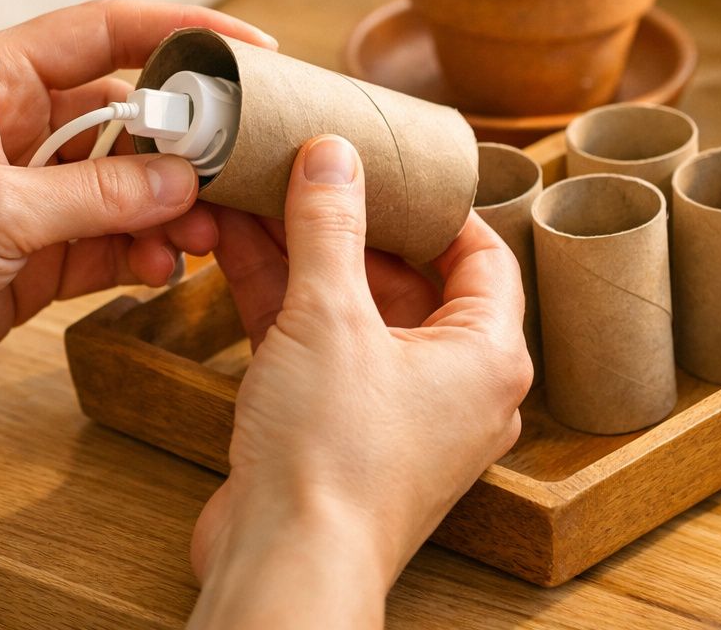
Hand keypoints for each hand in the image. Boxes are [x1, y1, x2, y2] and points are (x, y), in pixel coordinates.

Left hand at [0, 0, 274, 419]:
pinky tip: (164, 267)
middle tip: (233, 168)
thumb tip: (182, 180)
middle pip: (125, 113)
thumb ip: (98, 195)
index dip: (178, 34)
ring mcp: (24, 192)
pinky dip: (142, 251)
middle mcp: (11, 127)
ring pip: (124, 183)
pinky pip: (108, 239)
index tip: (246, 50)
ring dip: (168, 207)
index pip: (101, 32)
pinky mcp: (31, 254)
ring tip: (203, 232)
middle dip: (182, 142)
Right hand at [188, 136, 532, 627]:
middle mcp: (450, 383)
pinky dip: (279, 298)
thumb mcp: (330, 316)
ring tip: (255, 190)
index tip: (389, 163)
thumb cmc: (334, 458)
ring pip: (349, 308)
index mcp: (486, 354)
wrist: (285, 564)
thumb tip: (333, 156)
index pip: (480, 254)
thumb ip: (329, 227)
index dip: (435, 203)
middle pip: (405, 276)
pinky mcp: (337, 429)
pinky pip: (315, 344)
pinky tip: (234, 245)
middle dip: (346, 221)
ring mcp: (391, 409)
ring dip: (301, 253)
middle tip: (307, 166)